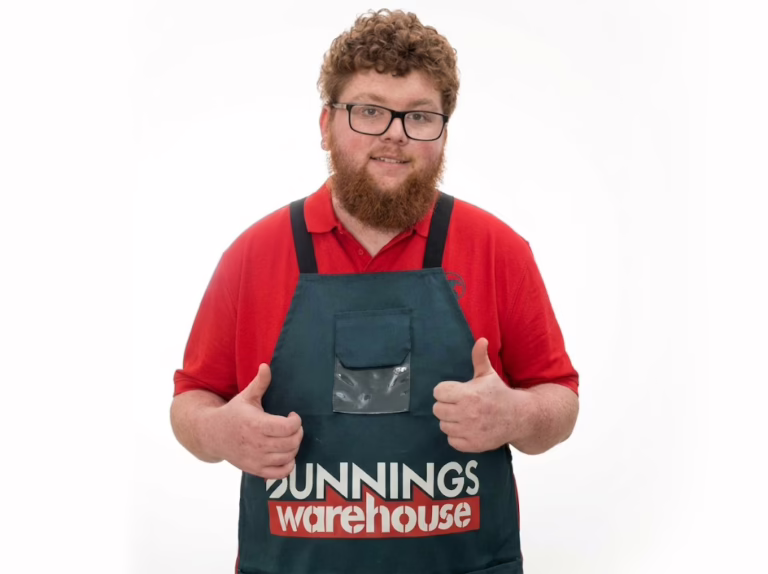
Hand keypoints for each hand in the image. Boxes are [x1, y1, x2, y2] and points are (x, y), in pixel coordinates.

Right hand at [206, 364, 302, 478]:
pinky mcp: (255, 470)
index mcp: (256, 424)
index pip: (288, 427)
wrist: (212, 435)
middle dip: (298, 433)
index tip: (292, 415)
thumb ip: (259, 383)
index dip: (296, 421)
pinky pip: (280, 473)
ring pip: (288, 457)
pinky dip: (288, 465)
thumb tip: (266, 365)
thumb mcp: (246, 396)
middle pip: (291, 442)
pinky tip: (286, 454)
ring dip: (294, 447)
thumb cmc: (233, 414)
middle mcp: (257, 444)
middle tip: (293, 427)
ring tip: (288, 438)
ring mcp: (256, 459)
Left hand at [433, 338, 526, 452]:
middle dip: (446, 406)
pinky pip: (451, 440)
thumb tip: (481, 339)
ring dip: (450, 421)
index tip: (454, 392)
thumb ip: (480, 357)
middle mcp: (467, 413)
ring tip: (463, 416)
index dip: (445, 391)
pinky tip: (467, 428)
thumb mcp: (489, 374)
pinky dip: (456, 436)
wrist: (519, 417)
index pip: (438, 392)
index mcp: (468, 394)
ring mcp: (469, 430)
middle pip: (437, 409)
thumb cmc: (499, 394)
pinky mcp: (472, 445)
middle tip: (458, 404)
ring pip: (443, 425)